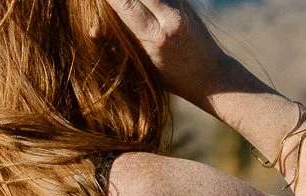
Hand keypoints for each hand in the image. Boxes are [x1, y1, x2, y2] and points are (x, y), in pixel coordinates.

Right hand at [100, 0, 232, 103]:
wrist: (213, 77)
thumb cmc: (173, 78)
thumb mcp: (144, 67)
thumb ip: (119, 46)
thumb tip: (92, 30)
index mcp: (156, 37)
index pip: (125, 2)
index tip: (93, 0)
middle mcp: (170, 18)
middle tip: (109, 0)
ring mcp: (181, 6)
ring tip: (124, 2)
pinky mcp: (185, 0)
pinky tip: (142, 2)